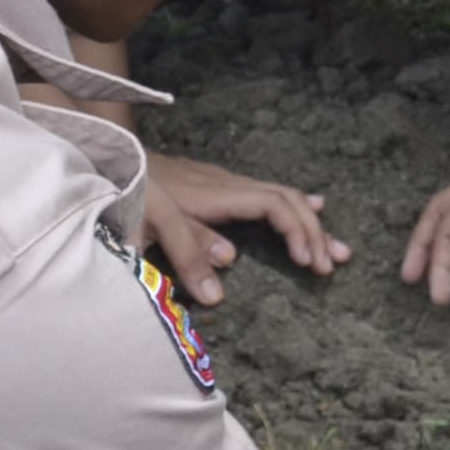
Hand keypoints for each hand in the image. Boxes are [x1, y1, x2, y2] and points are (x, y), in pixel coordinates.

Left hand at [143, 154, 348, 305]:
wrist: (112, 156)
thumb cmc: (129, 187)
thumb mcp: (150, 221)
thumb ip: (185, 252)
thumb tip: (220, 293)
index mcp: (217, 193)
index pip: (273, 204)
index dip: (296, 230)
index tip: (307, 261)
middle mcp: (229, 184)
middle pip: (287, 199)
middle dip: (314, 231)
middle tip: (331, 265)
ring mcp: (226, 183)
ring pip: (283, 197)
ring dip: (311, 223)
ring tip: (337, 249)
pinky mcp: (220, 188)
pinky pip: (269, 194)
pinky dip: (298, 205)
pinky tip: (316, 207)